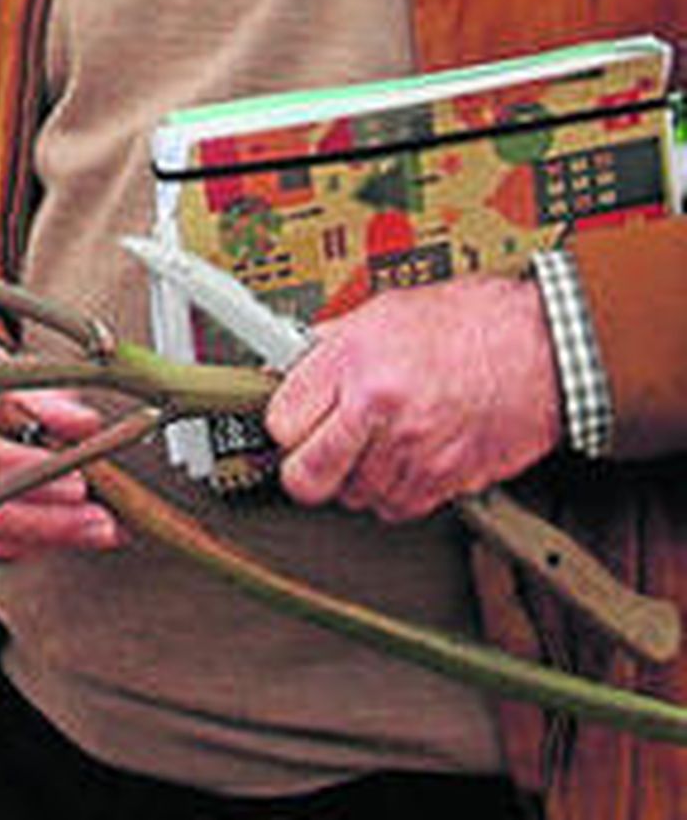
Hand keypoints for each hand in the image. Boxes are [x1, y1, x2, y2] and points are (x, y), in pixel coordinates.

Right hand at [0, 340, 122, 564]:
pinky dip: (25, 546)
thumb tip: (87, 425)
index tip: (79, 481)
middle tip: (102, 523)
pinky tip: (65, 534)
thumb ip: (42, 402)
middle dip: (45, 519)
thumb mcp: (0, 376)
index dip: (24, 469)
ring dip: (44, 538)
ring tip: (99, 529)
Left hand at [264, 275, 562, 521]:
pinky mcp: (444, 482)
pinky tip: (405, 457)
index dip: (284, 423)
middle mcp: (377, 408)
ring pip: (351, 497)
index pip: (280, 421)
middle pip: (305, 477)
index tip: (292, 420)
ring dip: (355, 478)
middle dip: (304, 468)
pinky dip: (394, 491)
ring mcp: (411, 451)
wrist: (541, 349)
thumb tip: (292, 366)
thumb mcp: (383, 312)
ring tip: (375, 443)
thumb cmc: (470, 322)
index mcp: (353, 360)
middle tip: (314, 451)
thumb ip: (332, 346)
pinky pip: (395, 508)